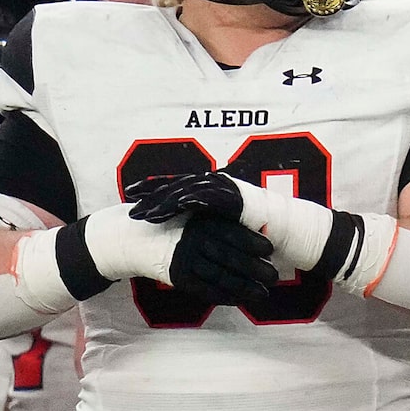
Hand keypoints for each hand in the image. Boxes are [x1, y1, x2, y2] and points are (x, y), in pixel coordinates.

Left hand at [126, 169, 247, 223]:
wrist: (279, 225)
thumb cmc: (248, 227)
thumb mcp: (216, 222)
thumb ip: (198, 219)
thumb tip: (177, 226)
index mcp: (203, 187)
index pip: (172, 185)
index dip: (150, 188)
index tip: (130, 195)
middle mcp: (209, 183)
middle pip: (173, 186)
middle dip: (149, 196)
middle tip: (130, 206)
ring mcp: (221, 188)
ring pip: (185, 192)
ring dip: (164, 203)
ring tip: (146, 214)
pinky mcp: (232, 197)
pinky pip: (208, 197)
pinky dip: (192, 200)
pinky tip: (177, 205)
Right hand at [167, 214, 276, 307]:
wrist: (146, 239)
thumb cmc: (185, 227)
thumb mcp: (204, 217)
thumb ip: (228, 223)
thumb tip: (264, 229)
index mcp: (203, 223)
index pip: (233, 234)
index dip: (254, 243)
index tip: (270, 250)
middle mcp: (194, 241)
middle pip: (230, 258)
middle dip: (256, 269)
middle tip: (274, 277)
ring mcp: (186, 261)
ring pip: (220, 277)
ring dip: (245, 287)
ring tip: (263, 293)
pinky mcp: (180, 278)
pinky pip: (206, 290)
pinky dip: (225, 297)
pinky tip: (240, 300)